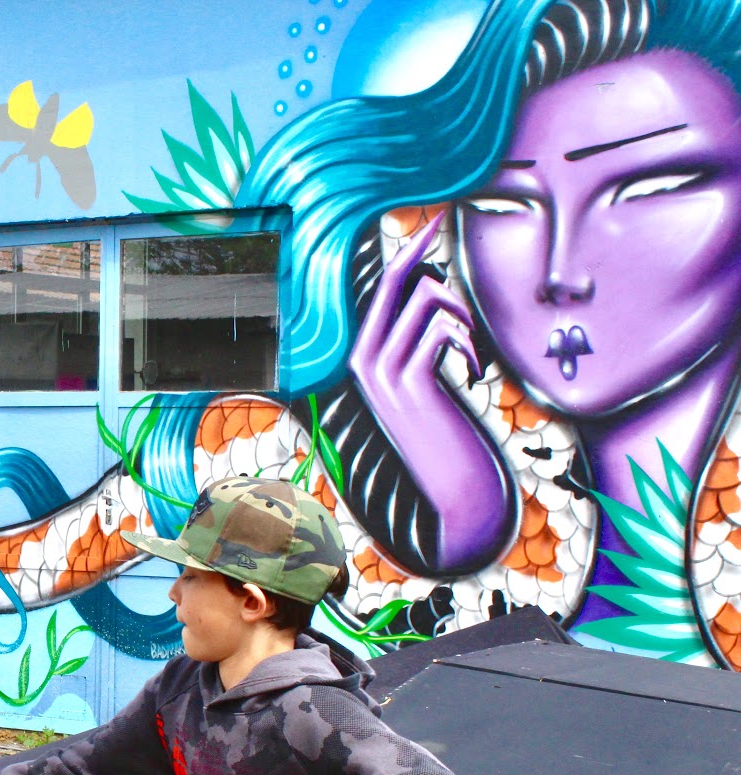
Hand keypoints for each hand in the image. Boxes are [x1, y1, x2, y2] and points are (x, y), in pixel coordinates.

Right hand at [346, 211, 508, 569]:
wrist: (453, 489)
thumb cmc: (448, 435)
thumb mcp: (425, 385)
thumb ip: (420, 345)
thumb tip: (437, 293)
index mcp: (363, 355)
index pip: (384, 287)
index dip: (410, 251)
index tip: (432, 222)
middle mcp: (363, 359)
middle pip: (402, 281)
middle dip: (432, 260)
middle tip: (453, 244)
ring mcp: (382, 372)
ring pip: (430, 301)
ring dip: (463, 318)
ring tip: (472, 352)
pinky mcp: (410, 384)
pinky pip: (442, 331)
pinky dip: (468, 345)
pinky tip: (474, 373)